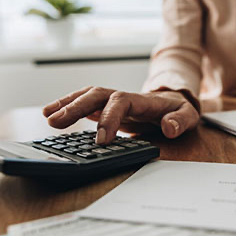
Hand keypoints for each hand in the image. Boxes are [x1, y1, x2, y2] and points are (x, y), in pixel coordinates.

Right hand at [42, 87, 199, 143]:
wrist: (173, 104)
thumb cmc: (179, 111)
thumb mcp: (188, 116)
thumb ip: (180, 121)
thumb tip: (169, 128)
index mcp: (142, 100)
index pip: (121, 102)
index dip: (109, 118)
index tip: (101, 140)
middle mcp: (124, 97)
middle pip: (96, 95)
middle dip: (76, 107)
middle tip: (55, 122)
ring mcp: (113, 100)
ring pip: (87, 96)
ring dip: (66, 103)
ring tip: (47, 116)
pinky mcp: (106, 107)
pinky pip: (84, 103)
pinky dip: (67, 105)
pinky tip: (50, 114)